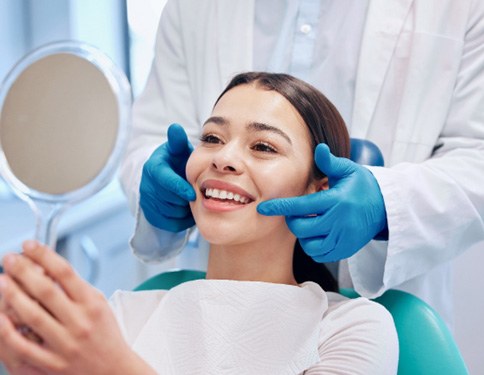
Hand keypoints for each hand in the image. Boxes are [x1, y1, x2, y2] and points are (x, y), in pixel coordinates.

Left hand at [0, 241, 153, 374]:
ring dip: (13, 295)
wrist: (113, 371)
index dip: (44, 255)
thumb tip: (48, 269)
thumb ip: (77, 288)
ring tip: (2, 280)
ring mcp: (65, 344)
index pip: (65, 272)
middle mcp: (79, 322)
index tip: (29, 245)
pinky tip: (0, 316)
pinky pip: (23, 346)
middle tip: (9, 259)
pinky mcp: (52, 363)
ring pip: (32, 315)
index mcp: (92, 304)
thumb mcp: (100, 304)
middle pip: (46, 290)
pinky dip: (8, 330)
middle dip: (24, 271)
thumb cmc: (106, 335)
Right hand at [140, 123, 195, 231]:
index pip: (164, 181)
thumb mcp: (178, 150)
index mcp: (153, 168)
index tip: (192, 194)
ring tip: (191, 200)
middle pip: (170, 200)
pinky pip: (170, 224)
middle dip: (185, 199)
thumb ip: (178, 141)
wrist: (166, 178)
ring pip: (171, 213)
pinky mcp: (151, 216)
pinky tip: (187, 210)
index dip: (179, 188)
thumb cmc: (176, 162)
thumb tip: (175, 127)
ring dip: (185, 209)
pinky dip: (182, 220)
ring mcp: (147, 202)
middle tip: (196, 194)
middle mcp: (146, 186)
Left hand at [257, 144, 387, 261]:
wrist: (385, 207)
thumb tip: (319, 148)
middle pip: (301, 228)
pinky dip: (314, 246)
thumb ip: (330, 162)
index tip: (263, 208)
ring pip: (309, 244)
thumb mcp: (348, 170)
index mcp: (336, 201)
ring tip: (310, 222)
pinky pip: (320, 254)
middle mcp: (339, 222)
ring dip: (303, 235)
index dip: (280, 207)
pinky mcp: (346, 250)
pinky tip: (318, 234)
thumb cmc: (362, 186)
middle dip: (293, 220)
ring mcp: (343, 239)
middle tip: (298, 213)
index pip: (301, 206)